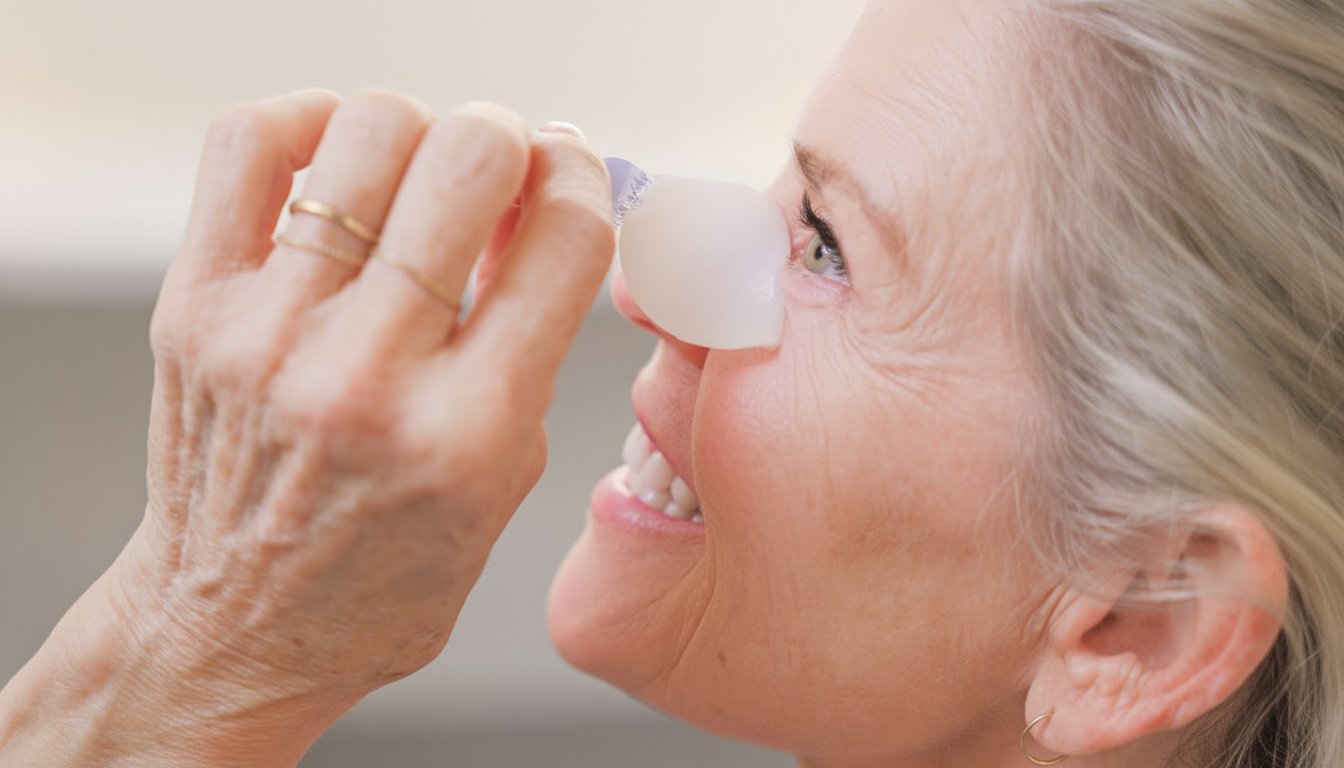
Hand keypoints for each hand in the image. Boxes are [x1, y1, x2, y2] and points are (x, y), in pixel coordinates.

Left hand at [0, 89, 612, 766]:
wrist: (235, 630)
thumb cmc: (379, 578)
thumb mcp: (505, 486)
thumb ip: (535, 352)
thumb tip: (540, 215)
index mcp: (470, 430)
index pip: (565, 239)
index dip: (586, 182)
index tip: (573, 178)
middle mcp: (369, 374)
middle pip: (471, 161)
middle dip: (510, 141)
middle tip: (502, 170)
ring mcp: (273, 334)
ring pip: (369, 133)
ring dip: (422, 131)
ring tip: (421, 172)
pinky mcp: (197, 307)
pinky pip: (250, 146)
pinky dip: (310, 121)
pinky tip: (341, 157)